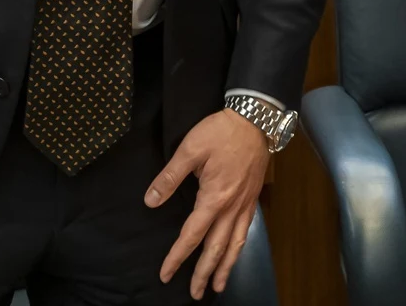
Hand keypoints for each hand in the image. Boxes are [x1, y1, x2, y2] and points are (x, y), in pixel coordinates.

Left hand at [148, 109, 270, 298]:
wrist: (255, 118)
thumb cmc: (221, 131)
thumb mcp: (189, 149)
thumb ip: (169, 178)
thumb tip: (150, 201)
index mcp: (214, 198)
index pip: (192, 235)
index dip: (178, 256)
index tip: (166, 273)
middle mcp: (232, 207)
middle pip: (217, 248)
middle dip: (205, 273)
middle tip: (195, 293)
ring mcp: (245, 203)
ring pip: (236, 243)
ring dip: (226, 266)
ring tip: (219, 285)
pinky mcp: (252, 197)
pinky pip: (246, 230)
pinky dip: (239, 247)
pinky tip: (234, 251)